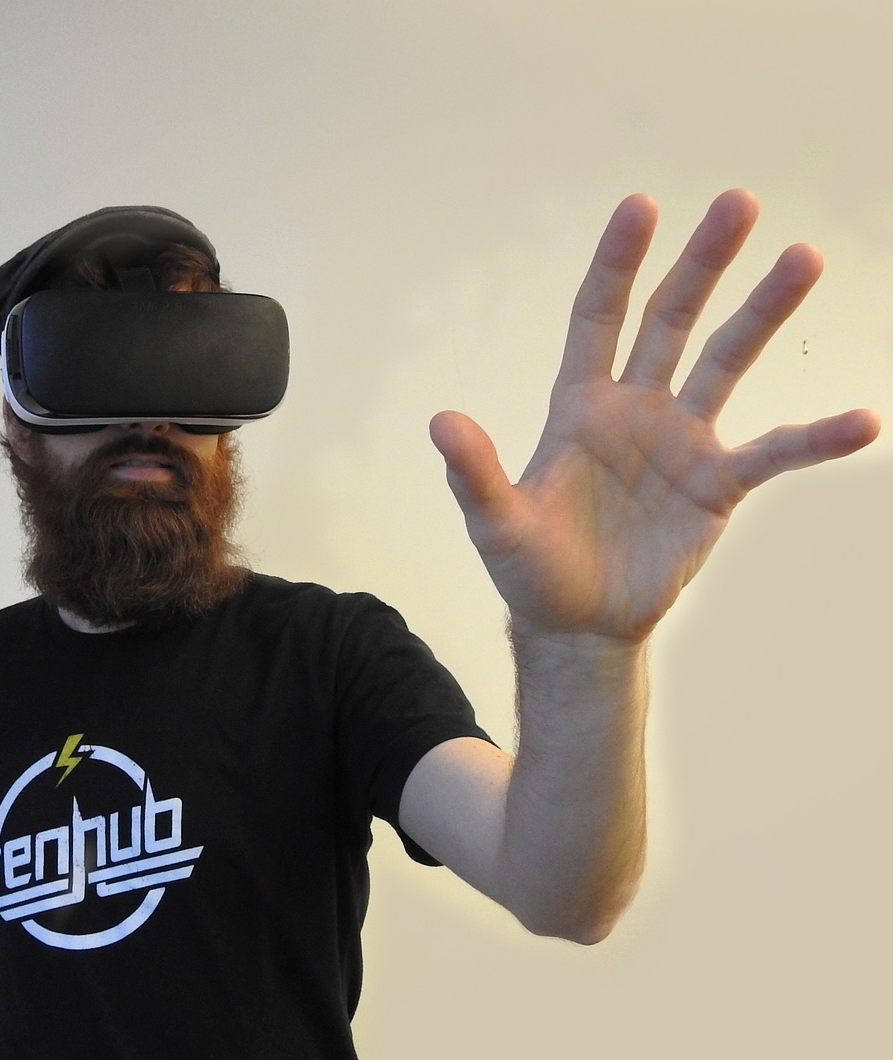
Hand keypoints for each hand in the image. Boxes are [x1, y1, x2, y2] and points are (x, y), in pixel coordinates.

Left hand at [430, 189, 880, 642]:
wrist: (579, 626)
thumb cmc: (531, 572)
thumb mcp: (496, 524)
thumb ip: (475, 474)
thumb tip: (440, 421)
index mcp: (579, 406)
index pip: (598, 318)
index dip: (618, 264)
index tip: (641, 204)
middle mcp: (634, 410)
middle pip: (672, 319)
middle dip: (701, 262)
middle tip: (738, 202)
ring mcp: (680, 443)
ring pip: (726, 362)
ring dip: (763, 313)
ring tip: (803, 257)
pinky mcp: (716, 486)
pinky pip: (774, 453)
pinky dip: (814, 439)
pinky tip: (861, 421)